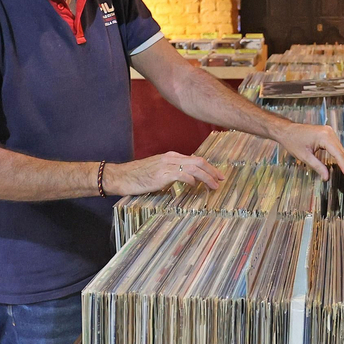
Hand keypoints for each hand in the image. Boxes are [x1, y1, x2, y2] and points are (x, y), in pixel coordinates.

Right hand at [106, 152, 225, 195]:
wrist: (122, 176)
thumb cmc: (138, 177)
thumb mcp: (158, 172)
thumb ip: (172, 174)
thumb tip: (185, 182)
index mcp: (171, 157)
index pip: (195, 159)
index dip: (209, 167)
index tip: (218, 175)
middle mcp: (171, 158)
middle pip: (198, 161)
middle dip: (212, 170)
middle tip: (221, 180)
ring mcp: (166, 165)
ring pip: (194, 167)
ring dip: (206, 177)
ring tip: (214, 186)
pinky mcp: (162, 174)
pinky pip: (182, 174)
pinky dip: (191, 180)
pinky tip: (195, 186)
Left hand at [272, 123, 343, 180]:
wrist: (287, 130)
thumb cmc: (293, 142)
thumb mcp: (304, 156)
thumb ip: (317, 166)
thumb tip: (327, 177)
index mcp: (324, 136)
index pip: (338, 154)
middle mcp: (329, 133)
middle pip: (343, 152)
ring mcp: (329, 132)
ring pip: (341, 150)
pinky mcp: (328, 135)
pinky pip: (337, 147)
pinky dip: (342, 157)